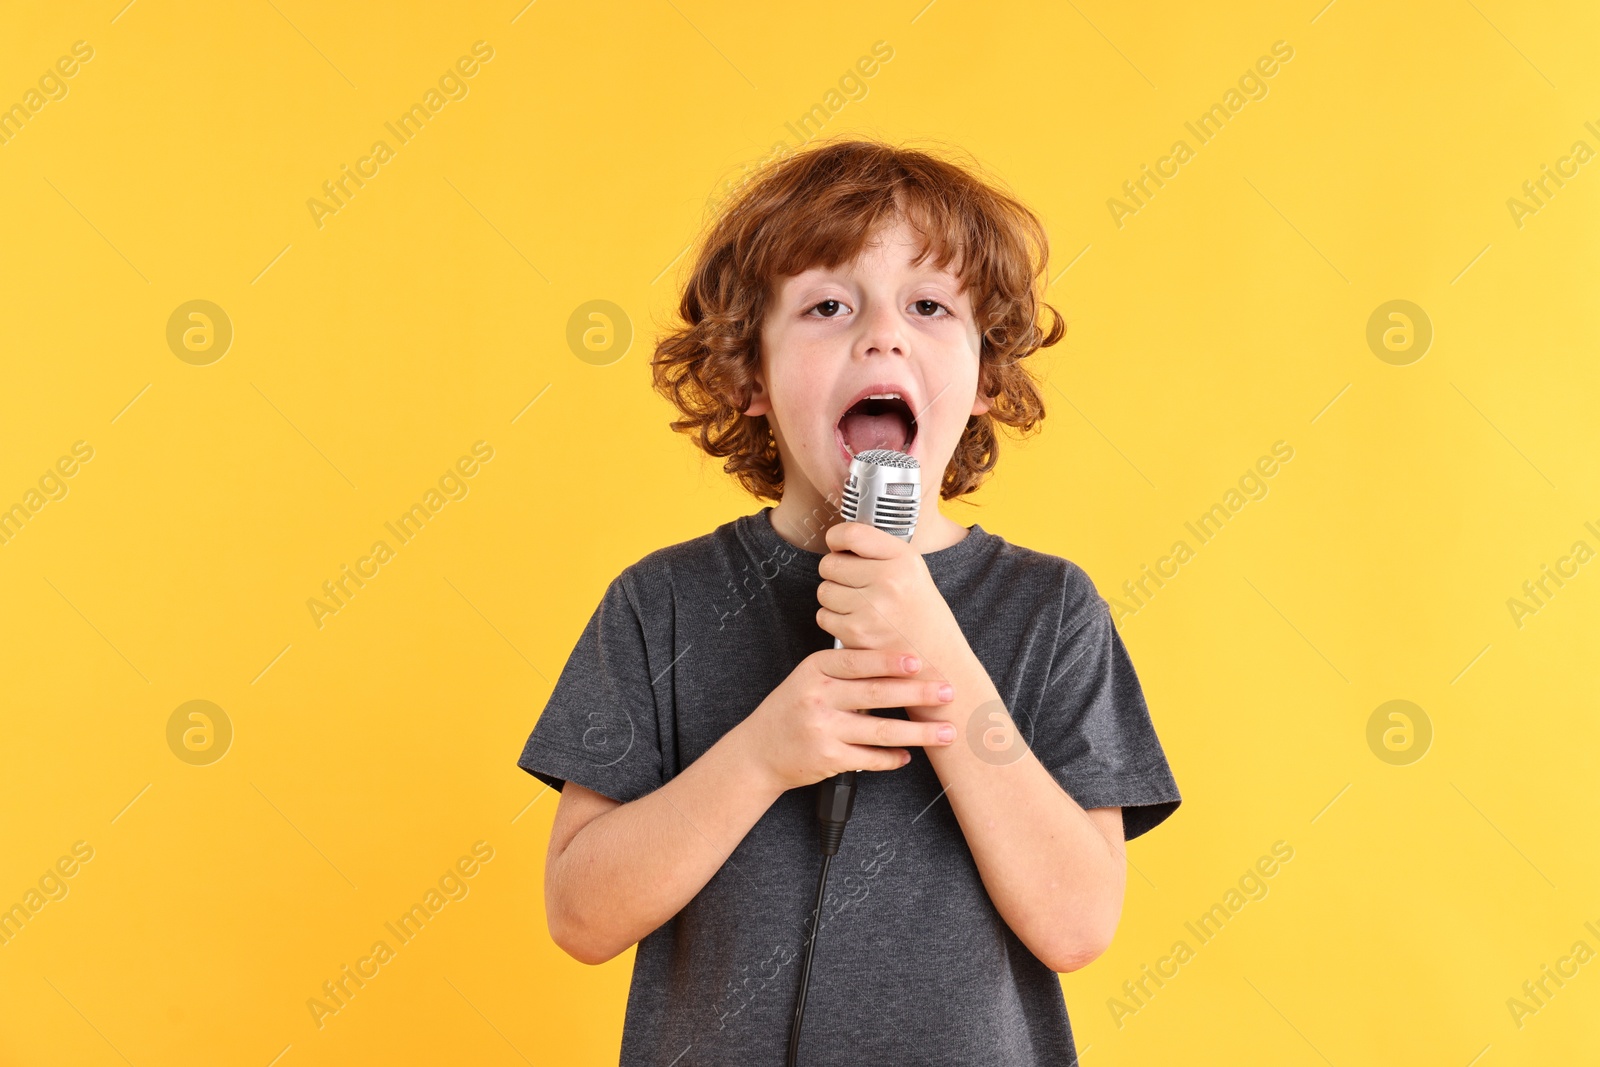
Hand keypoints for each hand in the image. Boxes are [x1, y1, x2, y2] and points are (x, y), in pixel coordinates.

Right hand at [739, 647, 956, 792]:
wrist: (758, 751)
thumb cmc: (792, 708)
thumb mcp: (809, 678)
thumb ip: (845, 669)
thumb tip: (899, 662)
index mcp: (814, 670)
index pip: (857, 661)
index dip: (890, 661)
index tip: (918, 660)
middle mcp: (817, 698)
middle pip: (876, 694)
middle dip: (918, 694)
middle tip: (947, 693)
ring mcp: (822, 730)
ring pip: (880, 731)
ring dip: (918, 734)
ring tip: (946, 732)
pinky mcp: (828, 759)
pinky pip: (869, 759)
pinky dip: (892, 758)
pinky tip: (908, 756)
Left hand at [815, 522, 966, 665]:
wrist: (935, 657)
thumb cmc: (919, 612)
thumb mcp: (911, 570)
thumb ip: (877, 551)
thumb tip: (837, 540)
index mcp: (903, 559)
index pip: (851, 534)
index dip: (836, 538)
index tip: (838, 545)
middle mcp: (888, 581)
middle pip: (830, 563)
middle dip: (836, 573)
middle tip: (855, 584)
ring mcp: (871, 608)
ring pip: (824, 591)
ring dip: (834, 598)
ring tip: (859, 605)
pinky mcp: (856, 633)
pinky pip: (824, 616)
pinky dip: (834, 620)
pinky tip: (856, 622)